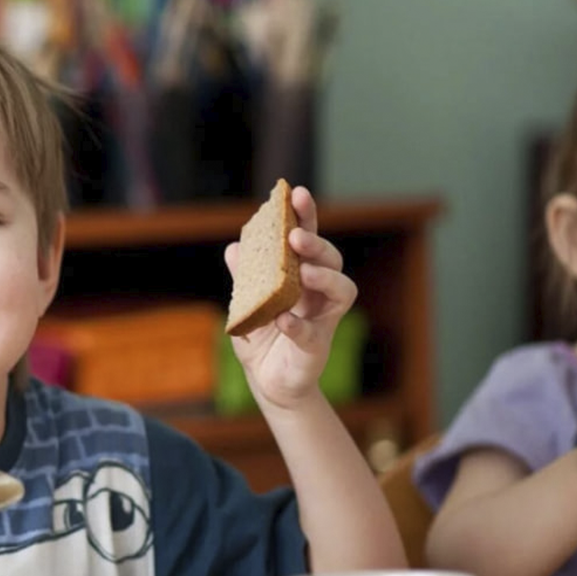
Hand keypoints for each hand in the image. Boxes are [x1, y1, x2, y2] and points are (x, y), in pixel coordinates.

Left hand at [226, 186, 356, 408]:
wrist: (267, 381)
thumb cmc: (263, 338)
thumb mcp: (246, 304)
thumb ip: (244, 278)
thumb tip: (234, 248)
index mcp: (301, 276)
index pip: (307, 240)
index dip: (306, 216)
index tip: (297, 193)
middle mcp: (318, 292)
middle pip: (332, 259)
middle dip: (317, 243)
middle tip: (297, 237)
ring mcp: (322, 318)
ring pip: (342, 290)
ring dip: (324, 277)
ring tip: (304, 272)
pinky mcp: (317, 345)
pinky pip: (312, 332)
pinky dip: (297, 325)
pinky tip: (282, 320)